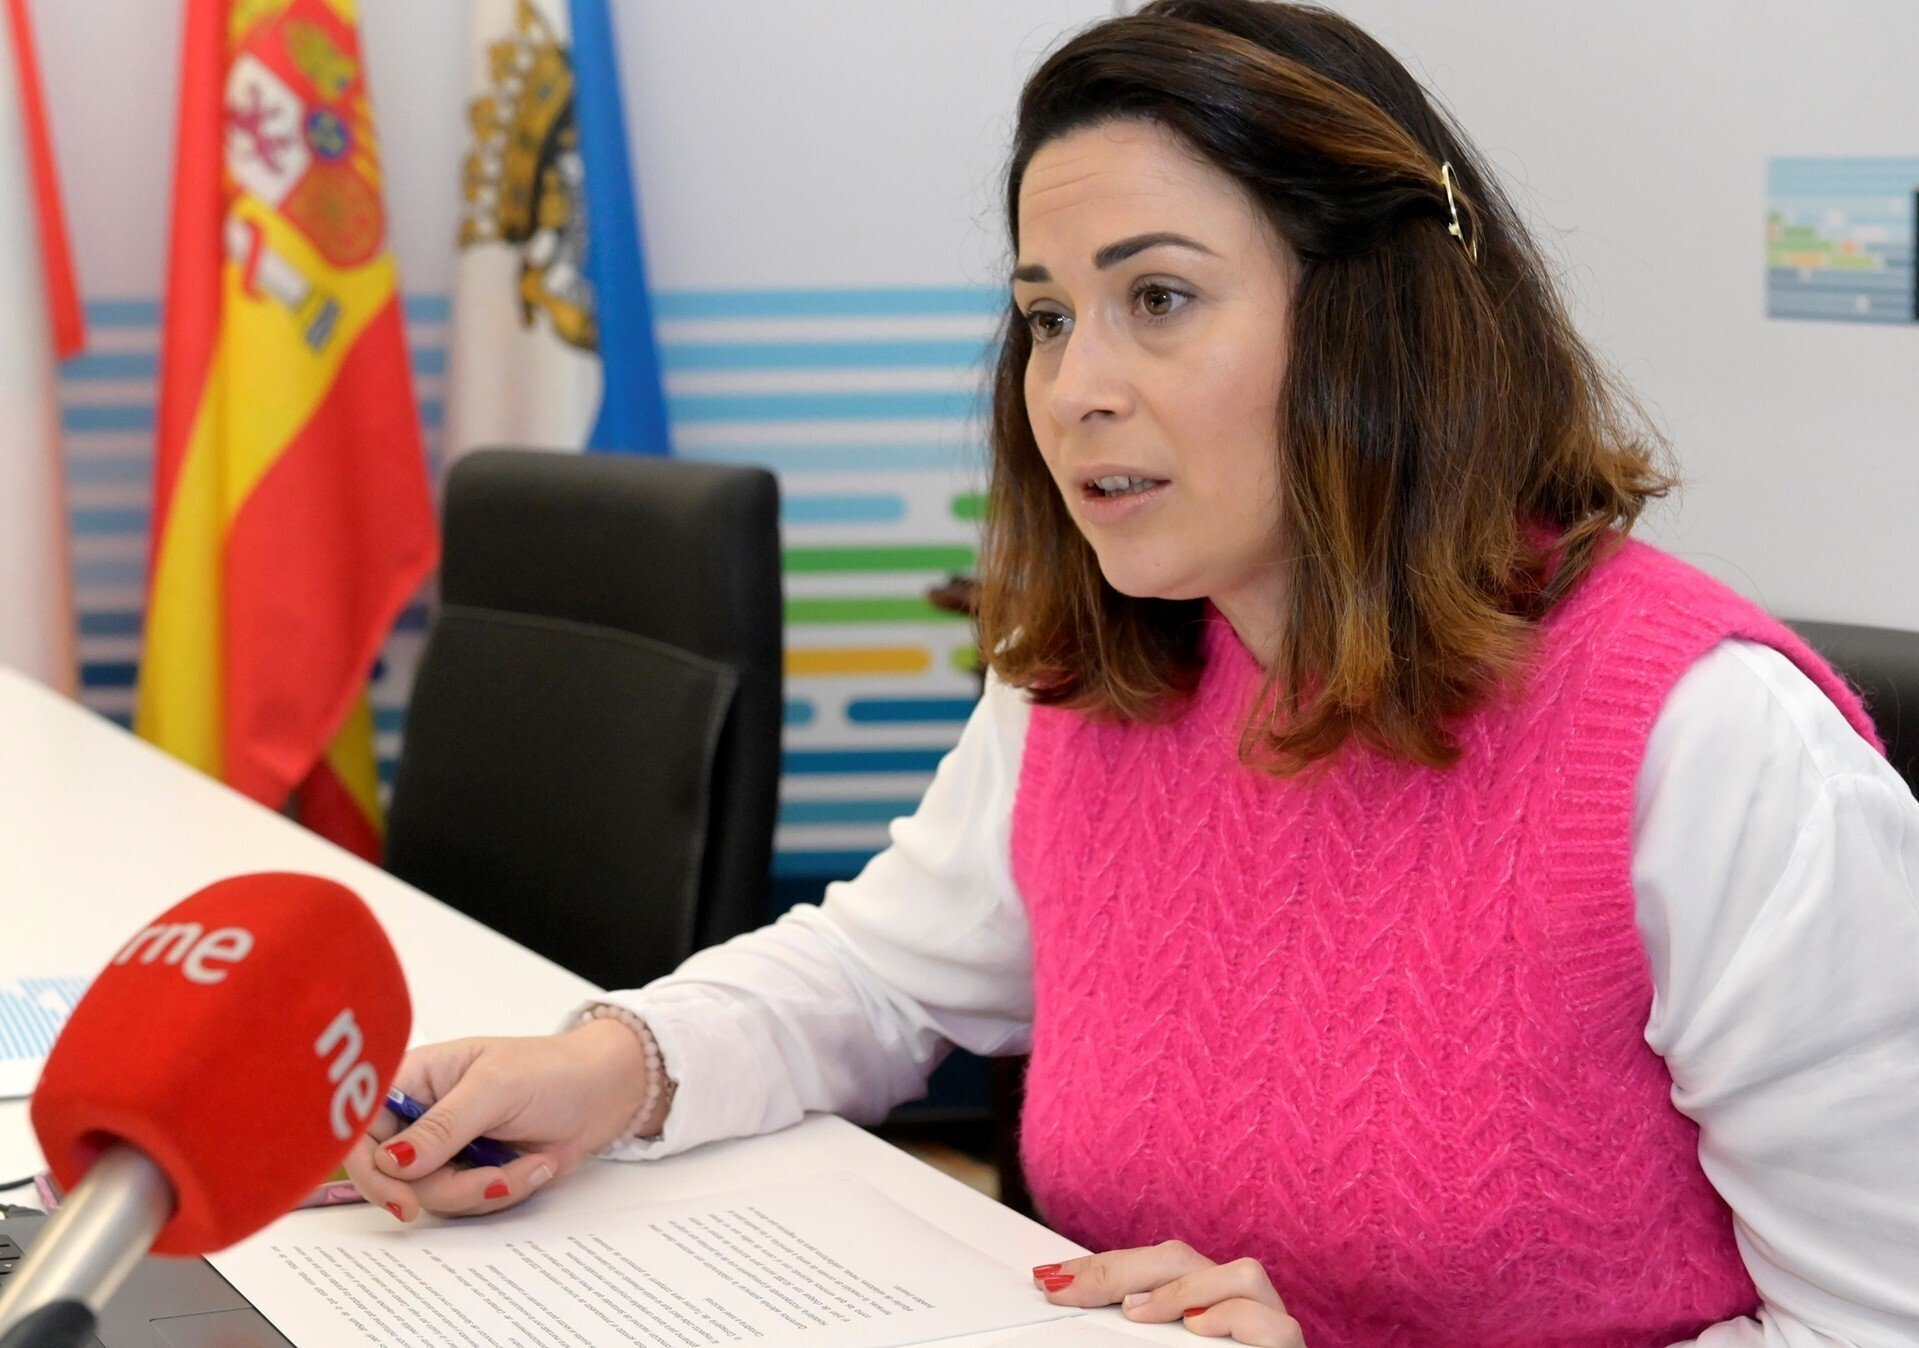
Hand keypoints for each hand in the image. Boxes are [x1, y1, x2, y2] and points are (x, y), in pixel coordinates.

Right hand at [342, 1017, 654, 1221]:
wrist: (604, 1093)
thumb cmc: (551, 1070)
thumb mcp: (496, 1088)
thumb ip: (442, 1125)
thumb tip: (392, 1160)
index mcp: (414, 1079)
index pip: (361, 1129)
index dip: (371, 1167)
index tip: (402, 1197)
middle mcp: (421, 1116)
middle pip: (394, 1176)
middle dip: (446, 1185)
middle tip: (491, 1182)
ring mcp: (446, 1149)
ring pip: (432, 1196)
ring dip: (485, 1188)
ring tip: (529, 1161)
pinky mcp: (473, 1173)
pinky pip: (467, 1203)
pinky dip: (504, 1191)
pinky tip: (535, 1165)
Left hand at [1032, 1240, 1304, 1344]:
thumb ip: (1124, 1338)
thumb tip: (1062, 1298)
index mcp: (1204, 1313)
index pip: (1156, 1268)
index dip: (1106, 1267)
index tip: (1051, 1279)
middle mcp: (1242, 1313)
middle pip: (1187, 1260)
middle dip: (1123, 1267)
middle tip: (1068, 1289)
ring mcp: (1271, 1334)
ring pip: (1243, 1273)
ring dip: (1181, 1287)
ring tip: (1135, 1313)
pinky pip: (1274, 1323)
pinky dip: (1235, 1317)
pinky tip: (1198, 1329)